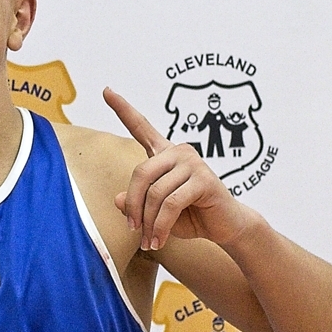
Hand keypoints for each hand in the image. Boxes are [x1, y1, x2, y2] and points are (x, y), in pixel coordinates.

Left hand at [103, 87, 257, 250]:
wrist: (225, 227)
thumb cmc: (190, 216)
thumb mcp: (155, 212)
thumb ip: (135, 203)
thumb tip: (117, 200)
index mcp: (164, 154)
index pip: (141, 127)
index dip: (123, 109)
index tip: (106, 90)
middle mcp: (178, 152)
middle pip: (140, 173)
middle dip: (133, 206)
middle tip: (133, 229)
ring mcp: (193, 163)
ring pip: (155, 193)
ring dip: (148, 222)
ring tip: (150, 240)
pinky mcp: (204, 180)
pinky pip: (171, 203)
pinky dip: (161, 225)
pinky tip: (160, 239)